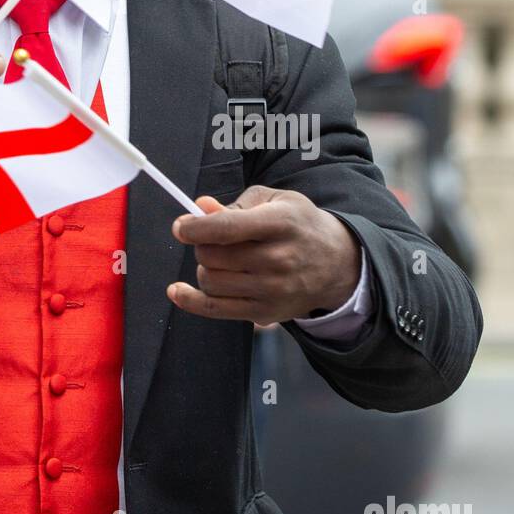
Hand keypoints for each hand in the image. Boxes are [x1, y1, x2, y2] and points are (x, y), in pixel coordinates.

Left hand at [167, 186, 360, 326]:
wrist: (336, 264)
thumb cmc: (298, 224)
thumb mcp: (275, 200)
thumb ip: (237, 204)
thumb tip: (201, 207)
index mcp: (280, 223)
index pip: (228, 228)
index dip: (196, 227)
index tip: (180, 227)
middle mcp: (278, 259)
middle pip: (214, 256)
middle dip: (201, 244)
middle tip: (211, 239)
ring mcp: (272, 290)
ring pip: (211, 281)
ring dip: (204, 267)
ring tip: (220, 259)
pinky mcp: (265, 313)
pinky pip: (216, 309)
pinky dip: (191, 300)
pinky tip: (176, 291)